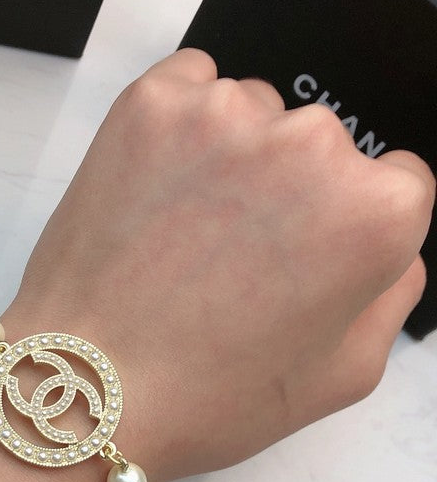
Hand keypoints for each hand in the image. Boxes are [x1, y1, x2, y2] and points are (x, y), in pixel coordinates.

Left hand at [2, 49, 433, 480]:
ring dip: (229, 156)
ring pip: (252, 114)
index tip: (298, 251)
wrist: (87, 382)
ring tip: (181, 231)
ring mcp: (226, 115)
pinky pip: (190, 85)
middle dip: (285, 191)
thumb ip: (390, 291)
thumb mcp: (340, 375)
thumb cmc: (205, 395)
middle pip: (319, 145)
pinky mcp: (152, 103)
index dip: (341, 223)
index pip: (393, 180)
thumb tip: (388, 243)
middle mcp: (311, 146)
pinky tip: (156, 190)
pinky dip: (180, 123)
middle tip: (228, 255)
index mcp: (373, 213)